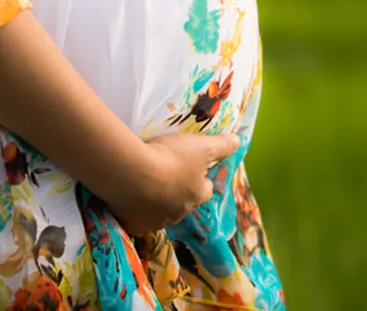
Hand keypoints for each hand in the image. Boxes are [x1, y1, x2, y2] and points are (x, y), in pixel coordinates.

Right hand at [113, 131, 239, 234]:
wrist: (131, 173)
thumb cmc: (171, 158)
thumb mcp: (201, 146)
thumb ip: (221, 145)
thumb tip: (238, 142)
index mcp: (197, 195)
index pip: (206, 190)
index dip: (201, 179)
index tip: (194, 168)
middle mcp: (179, 213)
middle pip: (183, 203)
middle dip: (178, 191)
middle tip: (166, 173)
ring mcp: (156, 221)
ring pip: (160, 212)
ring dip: (156, 201)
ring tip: (145, 183)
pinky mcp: (134, 225)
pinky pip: (137, 218)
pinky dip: (135, 209)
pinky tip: (128, 195)